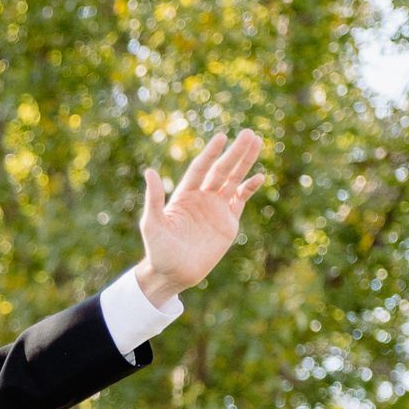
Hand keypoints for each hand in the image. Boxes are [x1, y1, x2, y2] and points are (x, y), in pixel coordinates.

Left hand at [135, 128, 264, 304]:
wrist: (173, 275)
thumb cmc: (158, 251)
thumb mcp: (152, 224)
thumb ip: (154, 198)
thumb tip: (150, 172)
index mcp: (185, 194)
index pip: (201, 168)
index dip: (211, 153)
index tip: (221, 138)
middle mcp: (202, 197)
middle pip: (221, 170)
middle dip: (235, 153)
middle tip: (250, 134)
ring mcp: (216, 208)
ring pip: (234, 180)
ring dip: (245, 162)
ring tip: (257, 142)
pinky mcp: (228, 222)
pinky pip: (241, 200)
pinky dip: (250, 188)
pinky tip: (259, 176)